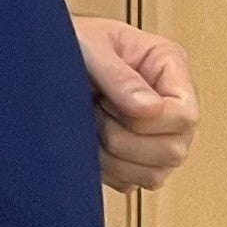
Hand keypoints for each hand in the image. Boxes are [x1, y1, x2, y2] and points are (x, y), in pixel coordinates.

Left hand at [74, 18, 197, 193]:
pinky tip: (88, 143)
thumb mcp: (90, 46)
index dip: (149, 120)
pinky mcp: (136, 160)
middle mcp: (170, 104)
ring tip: (90, 124)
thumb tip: (149, 109)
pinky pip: (131, 184)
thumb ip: (118, 75)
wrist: (41, 61)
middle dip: (124, 138)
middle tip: (95, 110)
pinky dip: (104, 169)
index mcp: (168, 67)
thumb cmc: (69, 42)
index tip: (108, 102)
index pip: (185, 114)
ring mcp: (158, 136)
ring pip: (155, 174)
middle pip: (174, 150)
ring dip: (113, 156)